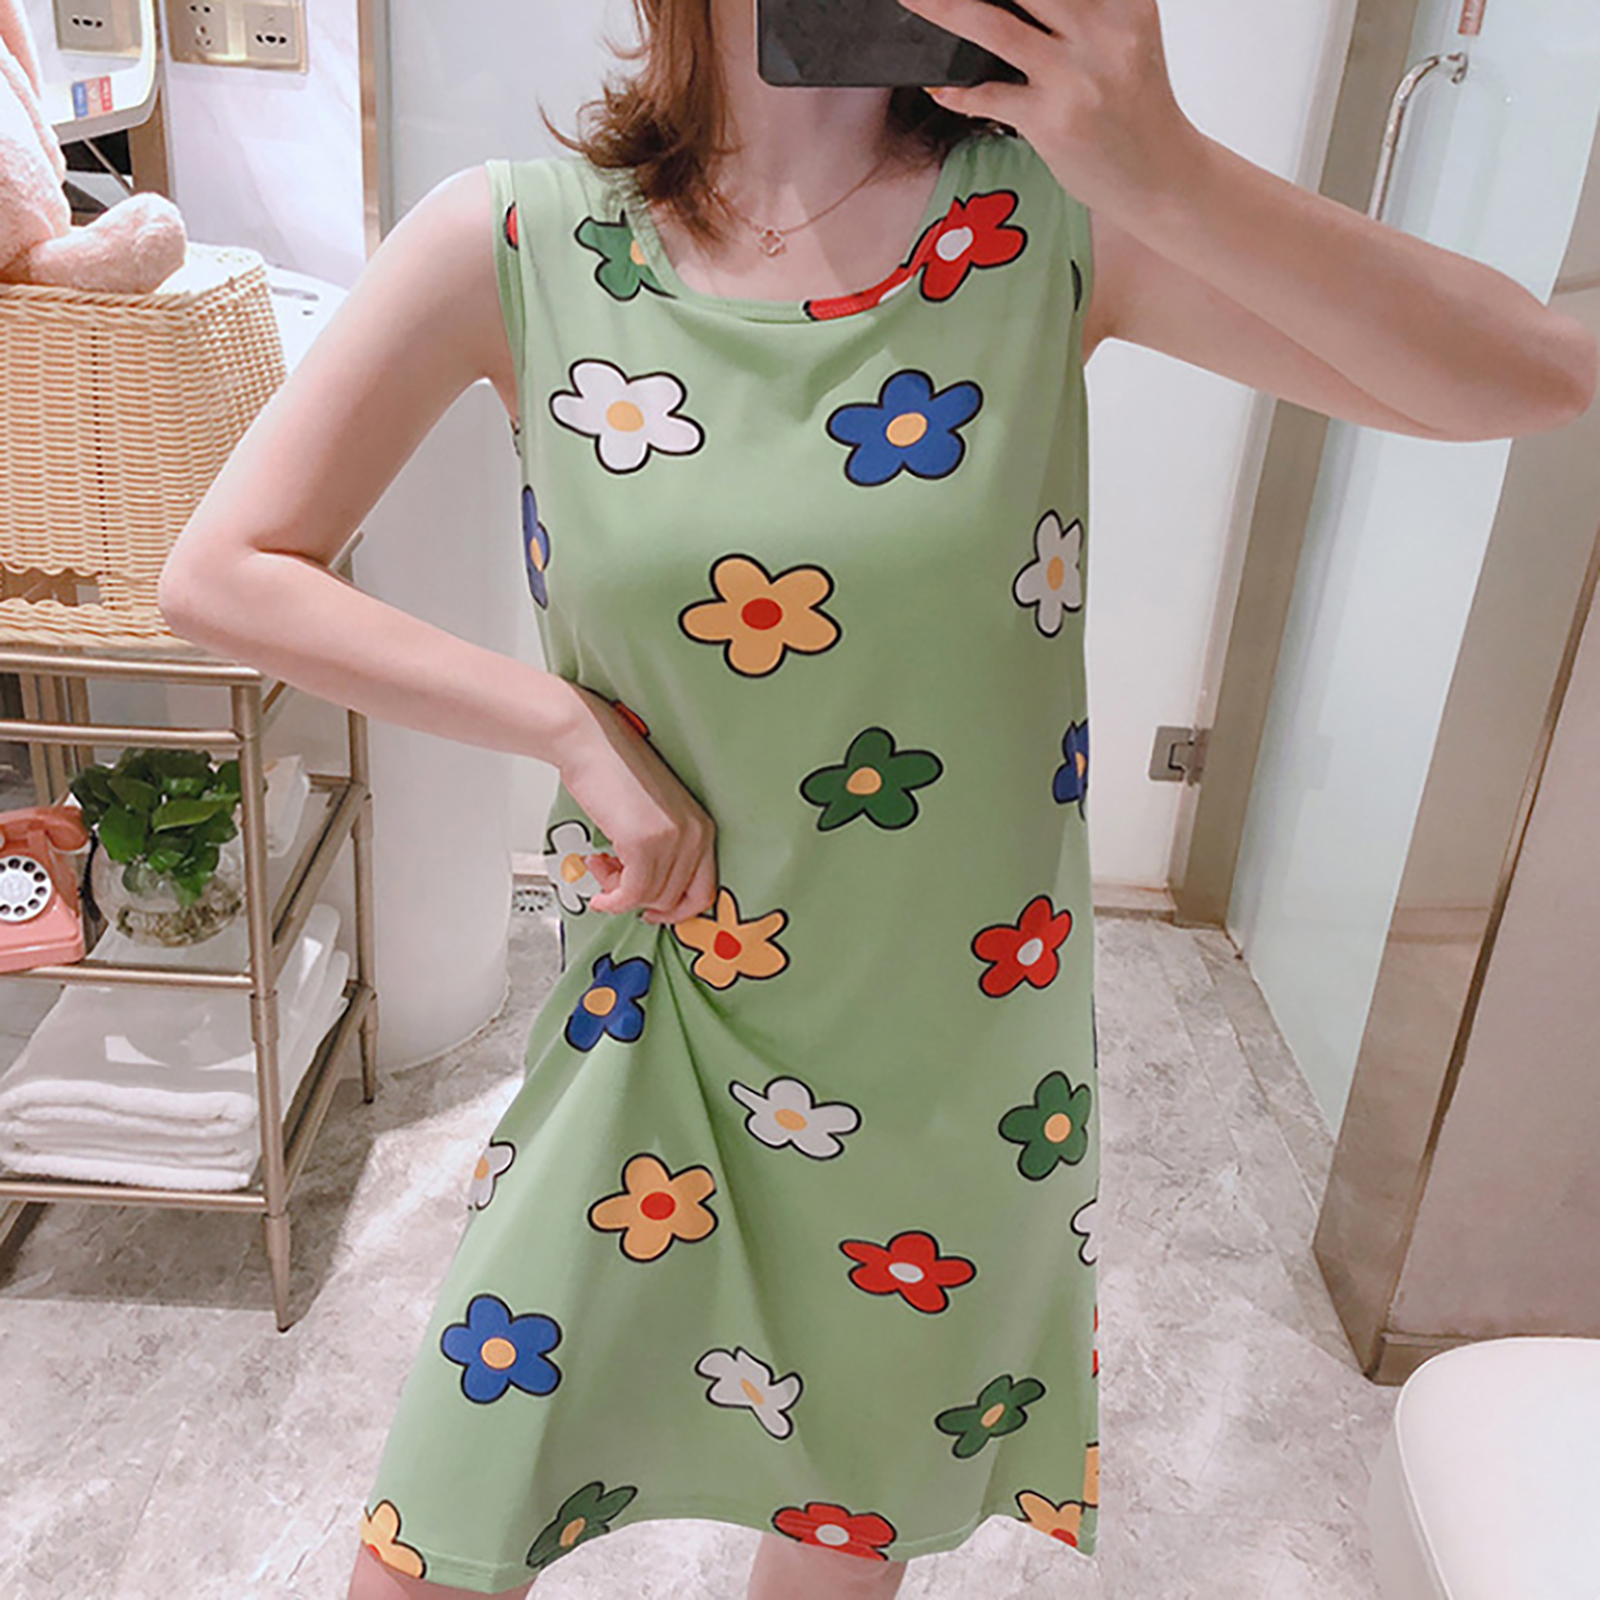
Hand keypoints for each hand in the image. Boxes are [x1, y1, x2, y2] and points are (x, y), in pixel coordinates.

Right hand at [552, 684, 718, 924]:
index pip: (704, 891)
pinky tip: (599, 894)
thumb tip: (652, 895)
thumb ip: (664, 850)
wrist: (590, 742)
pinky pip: (632, 894)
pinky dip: (613, 901)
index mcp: (703, 826)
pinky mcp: (644, 842)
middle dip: (637, 898)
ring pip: (650, 898)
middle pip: (673, 899)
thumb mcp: (655, 815)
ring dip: (618, 893)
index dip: (676, 911)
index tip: (652, 911)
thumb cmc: (615, 772)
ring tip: (600, 866)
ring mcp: (673, 839)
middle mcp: (695, 834)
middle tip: (611, 877)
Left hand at [897, 0, 1202, 218]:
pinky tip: (939, 86)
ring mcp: (1076, 77)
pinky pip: (987, 96)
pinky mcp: (1052, 121)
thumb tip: (1011, 0)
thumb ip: (1081, 9)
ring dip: (942, 9)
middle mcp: (1103, 30)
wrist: (1160, 176)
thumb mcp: (1125, 38)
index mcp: (1125, 1)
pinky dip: (956, 91)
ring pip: (993, 27)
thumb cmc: (1136, 108)